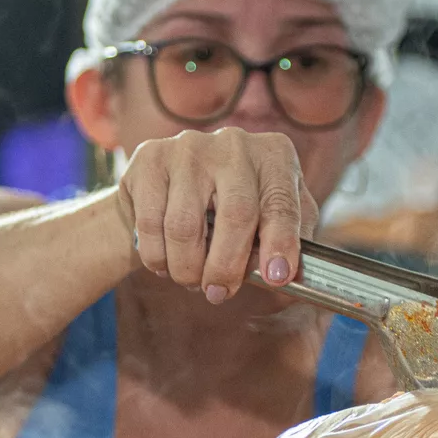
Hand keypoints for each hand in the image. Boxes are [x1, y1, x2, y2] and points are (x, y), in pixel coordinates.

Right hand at [117, 128, 317, 301]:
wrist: (174, 178)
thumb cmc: (233, 204)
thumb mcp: (271, 214)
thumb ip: (287, 242)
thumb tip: (286, 279)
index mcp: (274, 156)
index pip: (281, 204)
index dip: (280, 243)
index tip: (276, 276)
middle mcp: (234, 145)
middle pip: (235, 215)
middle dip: (226, 266)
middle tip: (217, 293)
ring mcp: (189, 147)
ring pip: (184, 226)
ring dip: (185, 267)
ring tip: (189, 278)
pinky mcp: (151, 158)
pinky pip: (149, 223)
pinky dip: (155, 255)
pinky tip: (164, 260)